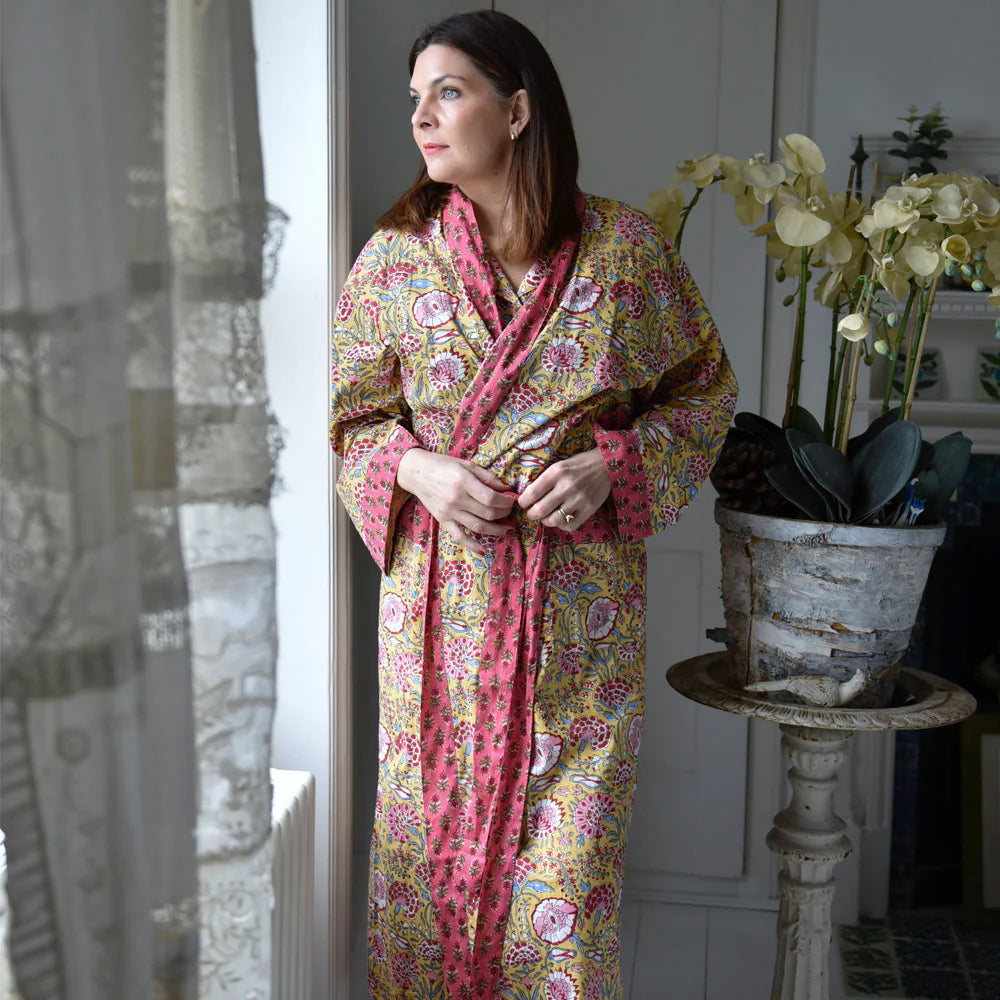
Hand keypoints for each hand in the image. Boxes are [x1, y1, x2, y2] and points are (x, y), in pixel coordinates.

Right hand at [397, 449, 515, 553]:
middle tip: (510, 512)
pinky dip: (472, 545)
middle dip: (504, 514)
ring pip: (478, 526)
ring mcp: (449, 512)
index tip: (512, 501)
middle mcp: (457, 499)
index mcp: (464, 482)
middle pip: (487, 513)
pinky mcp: (443, 520)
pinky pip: (459, 536)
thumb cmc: (443, 465)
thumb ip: (487, 477)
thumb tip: (506, 488)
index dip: (506, 502)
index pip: (491, 498)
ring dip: (496, 530)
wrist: (416, 473)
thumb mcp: (466, 464)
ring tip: (507, 529)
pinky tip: (483, 550)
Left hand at [518, 448, 610, 531]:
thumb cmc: (579, 465)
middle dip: (532, 514)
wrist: (606, 464)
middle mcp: (567, 486)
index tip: (523, 503)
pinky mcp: (589, 509)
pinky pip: (570, 526)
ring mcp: (579, 499)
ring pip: (554, 521)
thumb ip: (545, 480)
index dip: (523, 502)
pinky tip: (562, 519)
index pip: (532, 493)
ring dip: (546, 521)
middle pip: (540, 510)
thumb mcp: (559, 466)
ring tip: (547, 516)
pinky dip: (562, 525)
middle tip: (532, 513)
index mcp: (556, 472)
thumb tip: (528, 497)